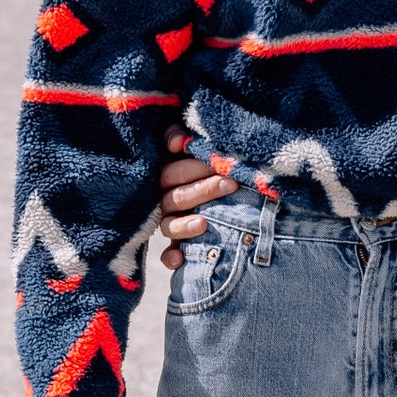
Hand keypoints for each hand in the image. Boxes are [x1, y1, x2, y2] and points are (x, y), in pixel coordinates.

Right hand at [157, 123, 229, 248]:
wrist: (226, 188)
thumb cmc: (208, 163)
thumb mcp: (195, 146)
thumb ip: (181, 136)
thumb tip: (176, 141)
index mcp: (169, 175)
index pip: (173, 172)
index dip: (193, 168)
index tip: (217, 163)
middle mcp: (166, 199)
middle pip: (176, 197)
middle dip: (203, 190)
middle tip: (230, 183)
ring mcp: (169, 222)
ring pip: (169, 225)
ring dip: (184, 226)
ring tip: (204, 224)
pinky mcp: (174, 245)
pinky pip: (167, 254)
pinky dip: (171, 258)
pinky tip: (179, 260)